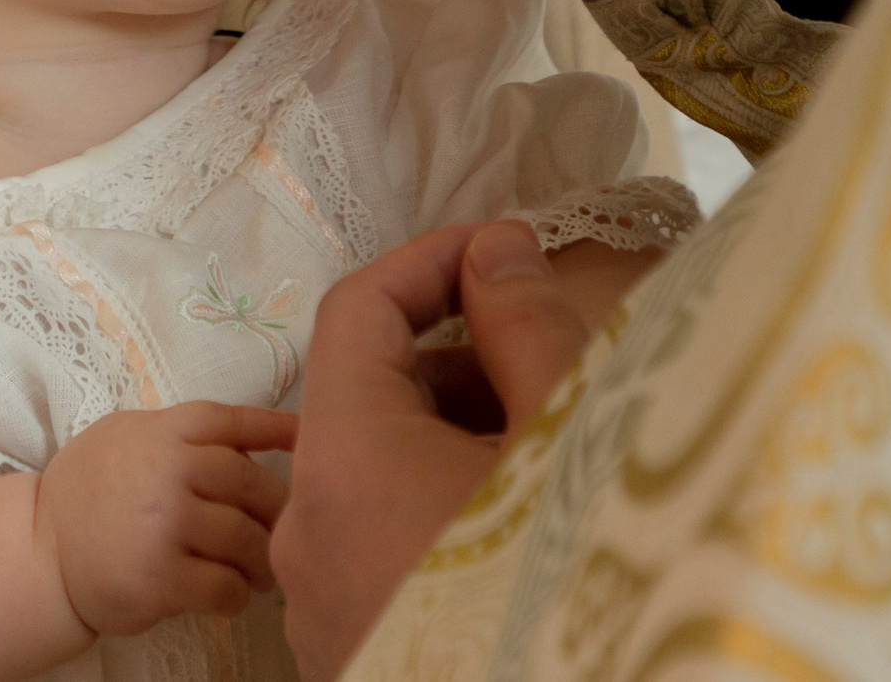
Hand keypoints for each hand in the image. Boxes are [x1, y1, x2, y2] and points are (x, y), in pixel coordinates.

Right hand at [36, 401, 297, 637]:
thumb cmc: (90, 492)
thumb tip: (254, 437)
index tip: (309, 439)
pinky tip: (228, 596)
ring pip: (246, 540)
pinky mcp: (162, 577)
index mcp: (165, 430)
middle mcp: (169, 470)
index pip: (235, 421)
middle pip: (253, 486)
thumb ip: (182, 434)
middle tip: (282, 533)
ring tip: (261, 572)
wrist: (41, 552)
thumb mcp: (130, 438)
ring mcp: (166, 523)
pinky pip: (225, 587)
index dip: (278, 429)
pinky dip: (235, 595)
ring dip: (262, 562)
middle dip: (276, 514)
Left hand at [273, 221, 591, 681]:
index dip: (432, 259)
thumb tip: (493, 252)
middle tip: (559, 367)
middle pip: (368, 398)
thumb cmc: (581, 581)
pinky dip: (446, 510)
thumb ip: (520, 323)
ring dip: (459, 440)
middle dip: (462, 362)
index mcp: (342, 462)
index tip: (507, 248)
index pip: (356, 310)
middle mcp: (309, 534)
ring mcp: (328, 608)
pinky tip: (533, 525)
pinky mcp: (359, 655)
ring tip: (560, 455)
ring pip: (379, 476)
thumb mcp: (568, 428)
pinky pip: (385, 547)